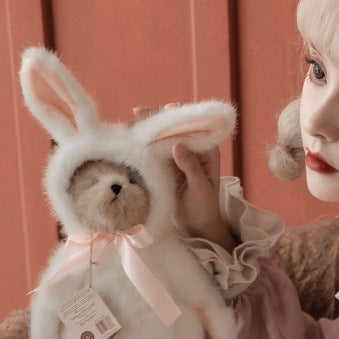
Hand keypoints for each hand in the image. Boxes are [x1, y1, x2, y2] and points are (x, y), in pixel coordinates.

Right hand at [133, 101, 233, 247]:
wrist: (196, 228)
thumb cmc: (204, 209)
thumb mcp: (200, 189)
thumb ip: (191, 167)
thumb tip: (178, 145)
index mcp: (207, 151)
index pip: (193, 126)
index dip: (178, 116)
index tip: (163, 110)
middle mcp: (192, 149)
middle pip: (174, 128)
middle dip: (157, 120)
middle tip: (138, 114)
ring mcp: (177, 156)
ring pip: (161, 137)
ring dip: (147, 131)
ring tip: (130, 125)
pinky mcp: (165, 165)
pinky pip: (153, 150)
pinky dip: (143, 144)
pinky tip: (130, 139)